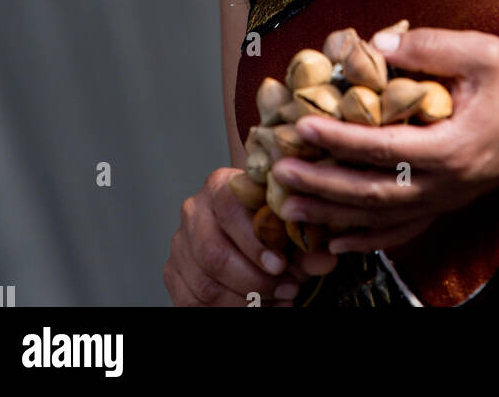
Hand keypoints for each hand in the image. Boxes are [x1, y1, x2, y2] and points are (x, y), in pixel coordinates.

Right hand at [163, 166, 337, 306]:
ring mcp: (180, 243)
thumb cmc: (270, 220)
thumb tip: (326, 259)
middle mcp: (194, 210)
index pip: (230, 209)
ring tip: (278, 301)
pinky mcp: (172, 273)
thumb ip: (306, 243)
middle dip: (254, 280)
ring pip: (205, 284)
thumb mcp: (291, 226)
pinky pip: (194, 302)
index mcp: (220, 185)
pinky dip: (228, 311)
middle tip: (288, 290)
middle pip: (213, 253)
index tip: (280, 265)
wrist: (244, 225)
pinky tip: (257, 309)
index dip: (254, 242)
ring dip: (245, 301)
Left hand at [266, 27, 498, 254]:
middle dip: (321, 184)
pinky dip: (367, 238)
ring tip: (289, 210)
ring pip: (382, 218)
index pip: (381, 147)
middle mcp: (447, 184)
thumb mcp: (480, 51)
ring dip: (333, 215)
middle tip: (278, 172)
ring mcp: (449, 199)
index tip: (300, 126)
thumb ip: (428, 47)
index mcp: (451, 147)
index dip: (337, 137)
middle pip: (372, 193)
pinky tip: (336, 242)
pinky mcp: (451, 203)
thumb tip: (374, 43)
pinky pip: (403, 231)